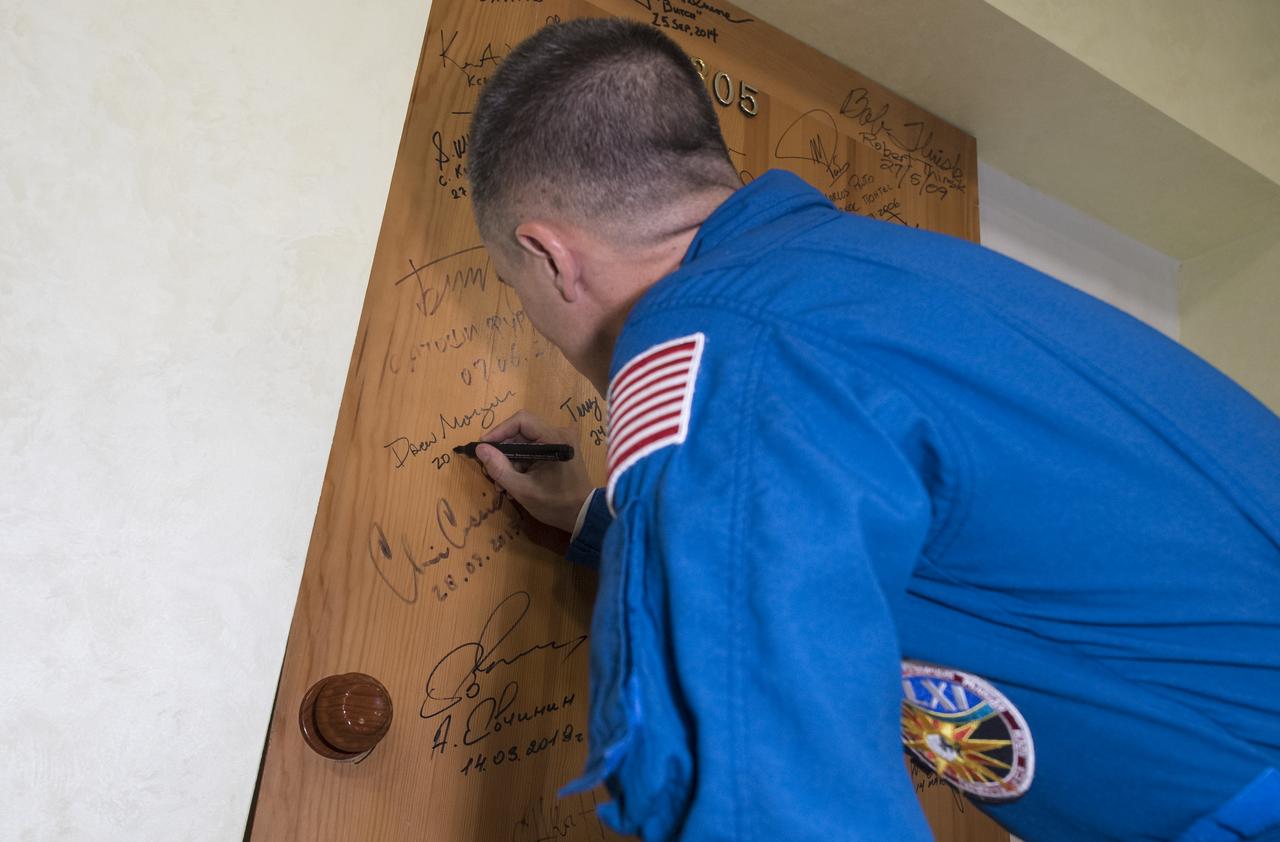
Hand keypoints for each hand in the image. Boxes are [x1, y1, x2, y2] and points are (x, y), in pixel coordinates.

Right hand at [475, 410, 595, 536]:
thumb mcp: (522, 490)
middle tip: (489, 469)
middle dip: (503, 450)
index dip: (499, 431)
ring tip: (501, 483)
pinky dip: (521, 462)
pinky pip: (534, 449)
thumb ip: (499, 468)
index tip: (483, 447)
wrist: (583, 515)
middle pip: (522, 431)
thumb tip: (480, 448)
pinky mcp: (559, 450)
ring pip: (526, 442)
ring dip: (510, 460)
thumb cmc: (555, 504)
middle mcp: (560, 434)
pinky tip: (514, 480)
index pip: (521, 420)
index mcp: (554, 439)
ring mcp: (561, 441)